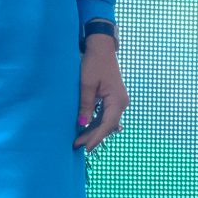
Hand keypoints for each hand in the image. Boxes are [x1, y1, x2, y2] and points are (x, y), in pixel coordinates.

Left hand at [74, 33, 127, 150]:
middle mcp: (121, 103)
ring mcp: (118, 101)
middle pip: (107, 125)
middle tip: (77, 145)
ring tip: (79, 140)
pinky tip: (85, 128)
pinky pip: (105, 115)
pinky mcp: (113, 99)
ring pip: (106, 121)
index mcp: (117, 100)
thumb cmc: (94, 64)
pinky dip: (96, 122)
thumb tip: (83, 124)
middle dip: (93, 136)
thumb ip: (86, 106)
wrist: (101, 49)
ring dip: (94, 130)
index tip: (86, 147)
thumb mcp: (86, 85)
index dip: (97, 137)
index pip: (107, 124)